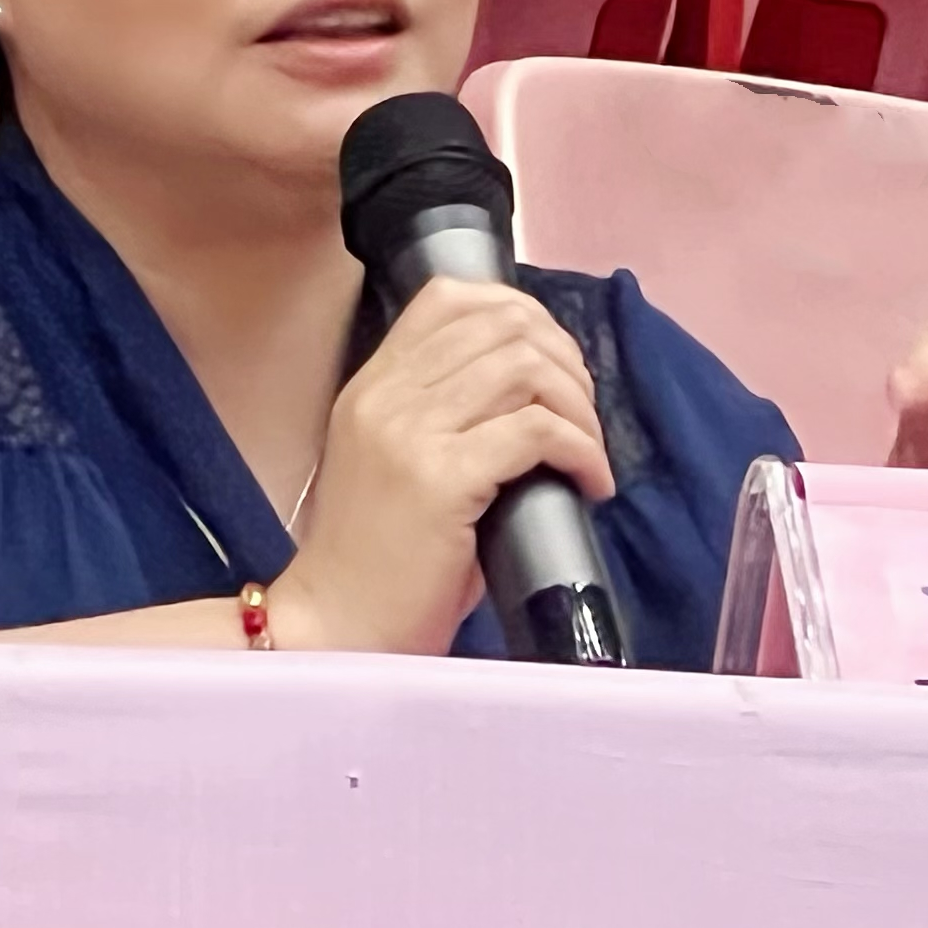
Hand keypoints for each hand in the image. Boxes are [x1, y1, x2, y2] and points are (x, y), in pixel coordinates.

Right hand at [271, 277, 614, 654]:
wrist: (337, 629)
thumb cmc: (380, 562)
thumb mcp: (396, 465)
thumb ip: (442, 419)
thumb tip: (533, 398)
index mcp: (373, 385)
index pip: (450, 297)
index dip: (522, 314)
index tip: (556, 364)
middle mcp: (386, 396)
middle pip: (501, 325)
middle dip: (565, 361)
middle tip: (583, 416)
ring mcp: (410, 433)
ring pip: (525, 368)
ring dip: (579, 405)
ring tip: (588, 451)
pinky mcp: (441, 478)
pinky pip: (536, 430)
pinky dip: (580, 449)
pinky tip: (589, 482)